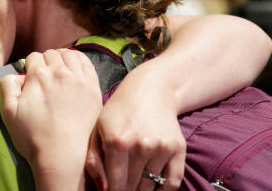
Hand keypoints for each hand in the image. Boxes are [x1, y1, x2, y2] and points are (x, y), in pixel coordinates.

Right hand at [0, 49, 101, 190]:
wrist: (61, 155)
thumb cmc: (33, 137)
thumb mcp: (7, 112)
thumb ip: (7, 86)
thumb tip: (16, 74)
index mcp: (38, 76)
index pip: (33, 57)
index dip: (30, 66)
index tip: (31, 78)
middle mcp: (60, 72)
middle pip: (51, 54)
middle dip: (45, 61)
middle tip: (45, 76)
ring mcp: (79, 79)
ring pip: (70, 54)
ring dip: (62, 58)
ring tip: (60, 70)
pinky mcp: (94, 88)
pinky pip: (87, 63)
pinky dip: (79, 61)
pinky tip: (75, 69)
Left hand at [85, 70, 185, 190]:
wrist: (151, 90)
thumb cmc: (119, 111)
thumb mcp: (98, 129)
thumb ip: (94, 160)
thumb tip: (103, 189)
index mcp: (117, 141)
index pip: (114, 184)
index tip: (109, 190)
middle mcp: (141, 145)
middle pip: (131, 187)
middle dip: (124, 189)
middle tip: (120, 184)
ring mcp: (161, 148)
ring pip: (149, 186)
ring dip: (140, 188)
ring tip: (133, 180)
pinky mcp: (178, 149)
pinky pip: (172, 183)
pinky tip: (153, 188)